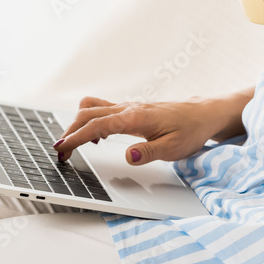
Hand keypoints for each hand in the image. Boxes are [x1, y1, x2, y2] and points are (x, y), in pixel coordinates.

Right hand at [53, 95, 219, 165]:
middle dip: (70, 131)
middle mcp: (128, 109)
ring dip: (78, 123)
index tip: (62, 147)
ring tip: (72, 144)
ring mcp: (128, 107)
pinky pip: (103, 109)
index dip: (77, 137)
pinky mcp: (131, 110)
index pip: (98, 126)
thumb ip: (149, 153)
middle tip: (61, 152)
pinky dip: (90, 120)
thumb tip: (128, 156)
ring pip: (92, 108)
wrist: (202, 114)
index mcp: (135, 118)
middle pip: (88, 113)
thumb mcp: (174, 148)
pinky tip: (96, 138)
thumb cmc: (190, 130)